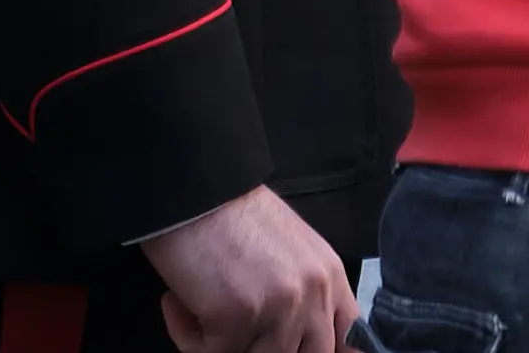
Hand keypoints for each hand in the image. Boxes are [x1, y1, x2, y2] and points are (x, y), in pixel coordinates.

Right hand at [145, 184, 358, 352]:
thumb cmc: (233, 219)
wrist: (195, 191)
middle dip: (264, 349)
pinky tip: (178, 303)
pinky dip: (189, 336)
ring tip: (201, 309)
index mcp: (330, 278)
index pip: (350, 339)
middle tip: (233, 330)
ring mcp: (279, 308)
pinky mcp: (238, 318)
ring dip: (222, 343)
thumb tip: (295, 337)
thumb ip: (306, 294)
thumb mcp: (293, 253)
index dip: (327, 351)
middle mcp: (314, 295)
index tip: (293, 348)